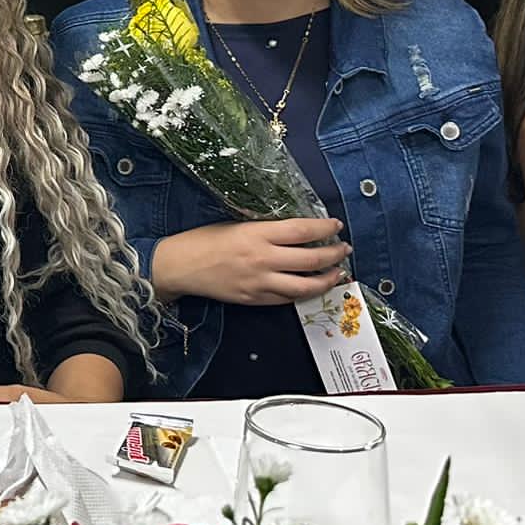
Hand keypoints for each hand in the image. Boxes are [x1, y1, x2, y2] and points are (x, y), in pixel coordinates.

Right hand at [151, 218, 350, 305]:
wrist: (180, 266)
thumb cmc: (204, 239)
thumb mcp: (236, 225)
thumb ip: (266, 230)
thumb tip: (298, 231)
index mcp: (257, 235)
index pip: (302, 230)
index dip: (324, 227)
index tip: (336, 225)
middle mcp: (262, 259)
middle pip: (310, 259)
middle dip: (333, 254)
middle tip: (343, 249)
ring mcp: (260, 283)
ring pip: (305, 286)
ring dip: (326, 279)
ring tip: (336, 273)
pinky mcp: (254, 299)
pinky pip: (287, 299)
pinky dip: (303, 293)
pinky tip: (310, 286)